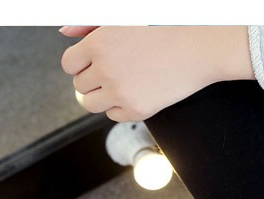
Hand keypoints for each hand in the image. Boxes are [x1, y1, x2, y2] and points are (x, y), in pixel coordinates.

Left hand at [60, 26, 253, 121]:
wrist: (200, 48)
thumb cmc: (165, 27)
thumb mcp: (122, 17)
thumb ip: (88, 24)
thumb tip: (64, 33)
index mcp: (98, 43)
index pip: (69, 64)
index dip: (80, 63)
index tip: (94, 62)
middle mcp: (106, 70)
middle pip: (80, 86)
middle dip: (92, 80)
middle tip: (113, 72)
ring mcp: (121, 93)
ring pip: (91, 104)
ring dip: (101, 96)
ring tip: (119, 84)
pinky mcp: (138, 110)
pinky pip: (114, 116)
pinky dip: (119, 107)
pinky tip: (134, 92)